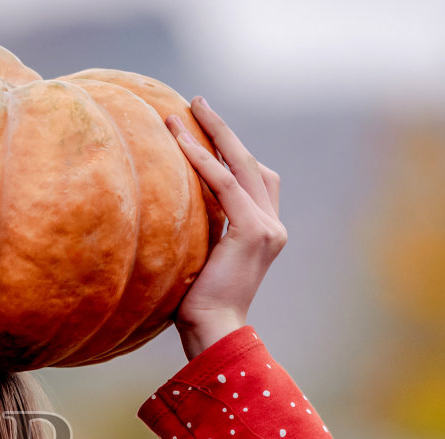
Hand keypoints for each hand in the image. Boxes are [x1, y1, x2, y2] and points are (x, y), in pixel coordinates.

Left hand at [166, 98, 286, 358]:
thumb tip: (172, 209)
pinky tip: (179, 141)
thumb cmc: (196, 305)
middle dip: (223, 131)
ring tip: (183, 110)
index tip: (204, 130)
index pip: (254, 179)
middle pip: (251, 163)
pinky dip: (201, 160)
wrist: (212, 331)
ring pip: (240, 165)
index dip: (232, 151)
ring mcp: (267, 228)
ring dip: (211, 133)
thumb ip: (202, 231)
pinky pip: (224, 185)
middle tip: (197, 102)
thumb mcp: (201, 258)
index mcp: (265, 233)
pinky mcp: (252, 231)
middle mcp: (272, 226)